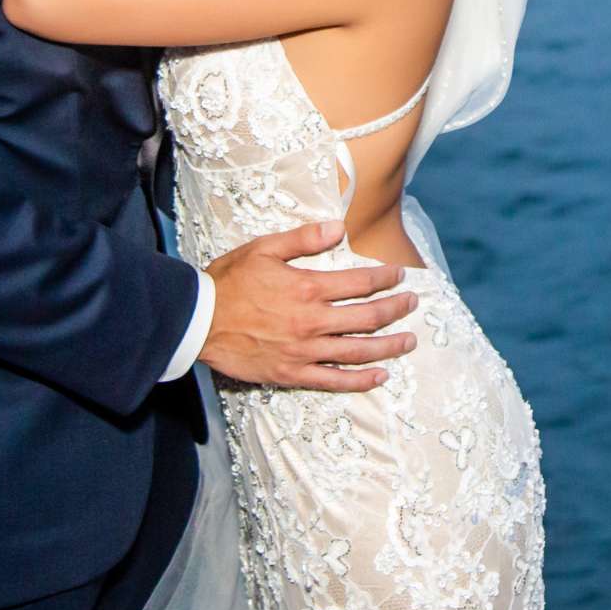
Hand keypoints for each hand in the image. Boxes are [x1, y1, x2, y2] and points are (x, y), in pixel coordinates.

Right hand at [200, 219, 419, 391]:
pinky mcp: (292, 374)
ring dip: (389, 346)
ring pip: (358, 350)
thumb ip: (304, 239)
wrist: (197, 321)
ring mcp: (304, 351)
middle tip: (413, 304)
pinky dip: (360, 380)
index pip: (360, 282)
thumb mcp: (264, 248)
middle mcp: (312, 321)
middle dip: (396, 309)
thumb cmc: (229, 281)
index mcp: (307, 287)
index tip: (399, 276)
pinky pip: (334, 380)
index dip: (385, 278)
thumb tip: (338, 229)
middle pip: (368, 317)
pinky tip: (379, 376)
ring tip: (409, 341)